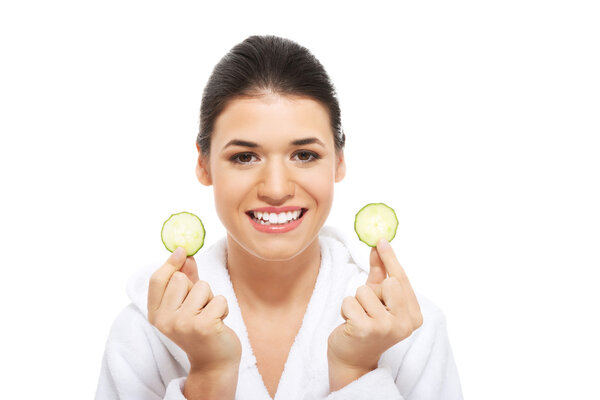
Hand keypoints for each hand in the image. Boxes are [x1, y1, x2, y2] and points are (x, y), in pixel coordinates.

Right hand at [147, 247, 241, 372]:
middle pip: (181, 279)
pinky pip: (219, 299)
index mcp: (156, 315)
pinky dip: (223, 308)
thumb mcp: (188, 304)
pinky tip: (219, 324)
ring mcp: (183, 324)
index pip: (157, 280)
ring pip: (202, 287)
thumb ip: (185, 280)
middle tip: (200, 308)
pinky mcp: (203, 326)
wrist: (214, 363)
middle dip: (196, 287)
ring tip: (210, 316)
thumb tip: (185, 255)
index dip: (169, 263)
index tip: (182, 251)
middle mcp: (165, 320)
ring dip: (211, 299)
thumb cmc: (201, 329)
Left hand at [327, 239, 422, 389]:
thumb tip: (378, 247)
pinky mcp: (365, 329)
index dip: (391, 259)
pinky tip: (349, 325)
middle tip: (367, 307)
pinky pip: (349, 302)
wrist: (352, 359)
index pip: (402, 279)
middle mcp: (404, 323)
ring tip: (358, 318)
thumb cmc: (366, 326)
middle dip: (371, 290)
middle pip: (387, 283)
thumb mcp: (377, 300)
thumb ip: (380, 274)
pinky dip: (345, 310)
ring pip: (364, 291)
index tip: (381, 241)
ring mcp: (386, 327)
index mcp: (413, 316)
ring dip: (355, 302)